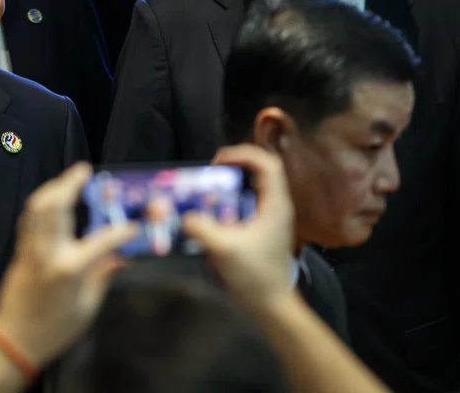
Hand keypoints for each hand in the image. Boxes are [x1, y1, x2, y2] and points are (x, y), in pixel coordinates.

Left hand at [0, 162, 137, 367]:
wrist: (12, 342)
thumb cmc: (54, 331)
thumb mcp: (87, 308)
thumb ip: (102, 276)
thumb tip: (120, 257)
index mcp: (68, 269)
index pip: (101, 240)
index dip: (120, 231)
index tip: (133, 225)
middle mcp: (47, 252)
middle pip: (56, 206)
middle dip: (69, 183)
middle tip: (84, 170)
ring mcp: (29, 249)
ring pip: (37, 208)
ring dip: (53, 188)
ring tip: (69, 179)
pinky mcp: (19, 252)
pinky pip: (29, 219)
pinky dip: (41, 204)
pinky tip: (51, 201)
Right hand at [182, 144, 294, 311]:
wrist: (272, 304)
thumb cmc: (255, 275)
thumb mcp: (224, 249)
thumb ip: (201, 228)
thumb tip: (183, 215)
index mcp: (275, 204)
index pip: (266, 163)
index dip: (242, 154)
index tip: (216, 163)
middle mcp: (276, 205)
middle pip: (261, 169)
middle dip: (234, 166)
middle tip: (210, 173)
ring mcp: (271, 217)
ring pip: (254, 185)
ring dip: (231, 183)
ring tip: (208, 190)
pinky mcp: (264, 228)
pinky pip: (248, 201)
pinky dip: (231, 200)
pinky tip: (214, 212)